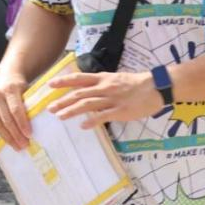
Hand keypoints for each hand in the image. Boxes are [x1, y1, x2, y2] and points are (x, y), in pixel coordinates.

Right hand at [0, 72, 31, 150]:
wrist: (5, 76)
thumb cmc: (20, 86)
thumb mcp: (27, 90)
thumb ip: (31, 104)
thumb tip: (41, 126)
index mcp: (10, 89)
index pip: (16, 109)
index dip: (22, 123)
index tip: (30, 135)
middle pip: (7, 119)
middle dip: (16, 134)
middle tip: (25, 145)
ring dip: (9, 138)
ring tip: (18, 147)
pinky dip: (2, 134)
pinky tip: (10, 141)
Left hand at [46, 70, 162, 129]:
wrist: (155, 87)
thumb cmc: (135, 84)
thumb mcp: (115, 78)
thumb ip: (101, 84)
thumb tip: (86, 90)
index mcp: (103, 78)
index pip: (79, 78)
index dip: (64, 81)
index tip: (50, 85)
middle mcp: (105, 87)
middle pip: (79, 94)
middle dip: (63, 101)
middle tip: (50, 108)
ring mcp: (112, 99)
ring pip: (88, 104)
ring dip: (72, 111)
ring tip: (60, 116)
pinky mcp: (120, 111)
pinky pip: (103, 116)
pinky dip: (92, 121)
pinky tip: (83, 126)